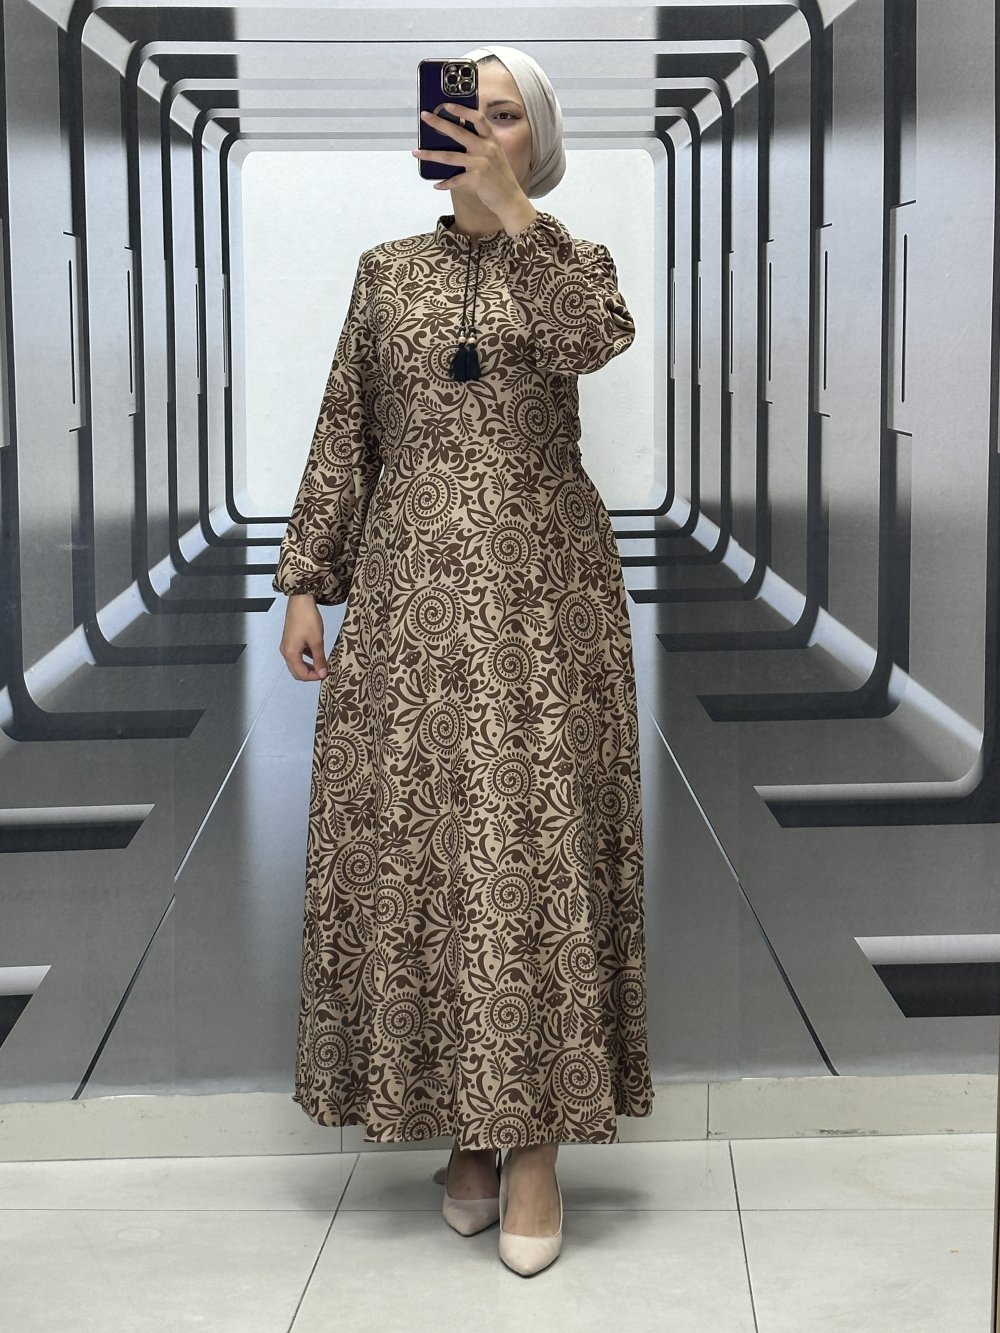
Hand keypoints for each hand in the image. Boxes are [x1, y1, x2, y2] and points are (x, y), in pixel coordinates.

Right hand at [279, 594, 327, 681]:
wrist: (301, 600)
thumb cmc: (306, 617)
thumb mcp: (317, 641)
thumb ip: (319, 659)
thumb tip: (322, 672)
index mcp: (290, 653)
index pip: (301, 674)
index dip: (314, 677)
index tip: (326, 674)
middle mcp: (286, 651)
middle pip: (297, 671)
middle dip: (310, 674)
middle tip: (324, 671)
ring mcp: (287, 645)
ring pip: (297, 663)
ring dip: (309, 666)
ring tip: (323, 663)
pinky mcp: (291, 639)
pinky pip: (298, 654)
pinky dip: (307, 657)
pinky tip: (317, 654)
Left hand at [412, 104, 529, 217]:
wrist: (510, 198)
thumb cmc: (500, 176)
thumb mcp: (495, 154)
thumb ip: (481, 144)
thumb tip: (457, 137)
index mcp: (491, 139)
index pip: (478, 119)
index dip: (462, 110)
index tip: (447, 105)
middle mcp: (486, 148)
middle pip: (458, 132)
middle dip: (439, 123)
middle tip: (425, 117)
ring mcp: (481, 163)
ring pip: (449, 156)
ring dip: (430, 155)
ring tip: (416, 152)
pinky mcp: (476, 179)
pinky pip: (455, 180)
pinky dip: (445, 183)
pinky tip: (436, 185)